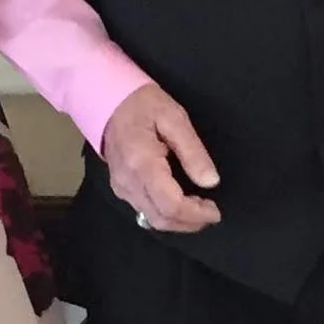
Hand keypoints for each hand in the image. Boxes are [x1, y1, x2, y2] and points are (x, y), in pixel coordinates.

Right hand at [100, 81, 221, 231]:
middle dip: (190, 223)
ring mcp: (121, 187)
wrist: (108, 100)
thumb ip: (193, 151)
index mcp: (143, 164)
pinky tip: (181, 204)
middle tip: (211, 213)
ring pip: (152, 220)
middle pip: (161, 219)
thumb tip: (211, 181)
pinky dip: (166, 215)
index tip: (215, 210)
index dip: (196, 214)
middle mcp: (128, 182)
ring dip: (179, 222)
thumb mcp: (175, 118)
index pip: (170, 205)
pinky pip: (144, 211)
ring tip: (200, 209)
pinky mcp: (120, 188)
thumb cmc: (144, 104)